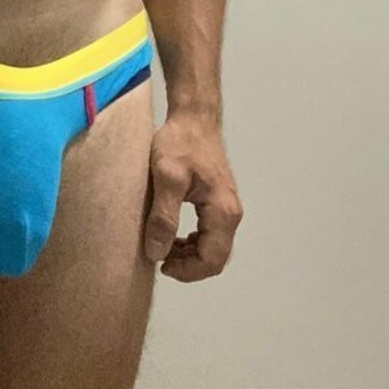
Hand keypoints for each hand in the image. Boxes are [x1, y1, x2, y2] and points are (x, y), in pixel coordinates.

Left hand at [142, 110, 242, 281]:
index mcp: (223, 211)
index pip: (212, 260)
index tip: (161, 264)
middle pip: (215, 257)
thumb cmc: (179, 143)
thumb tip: (157, 253)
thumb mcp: (166, 177)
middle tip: (158, 256)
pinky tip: (171, 234)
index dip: (187, 271)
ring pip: (212, 247)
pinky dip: (191, 241)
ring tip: (161, 245)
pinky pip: (209, 233)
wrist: (192, 117)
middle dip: (187, 265)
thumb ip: (163, 216)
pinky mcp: (218, 201)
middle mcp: (231, 213)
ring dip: (188, 254)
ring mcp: (226, 207)